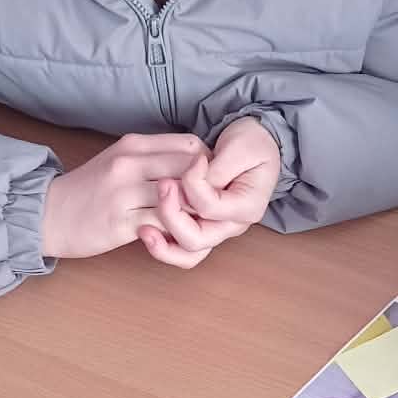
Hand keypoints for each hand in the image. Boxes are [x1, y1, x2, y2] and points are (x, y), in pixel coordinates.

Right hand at [41, 132, 207, 259]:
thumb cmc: (89, 188)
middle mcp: (129, 165)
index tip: (211, 181)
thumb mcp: (119, 159)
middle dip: (209, 188)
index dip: (209, 163)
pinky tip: (178, 234)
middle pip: (190, 170)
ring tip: (200, 221)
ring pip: (181, 200)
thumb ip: (153, 156)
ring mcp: (123, 194)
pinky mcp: (119, 224)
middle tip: (214, 203)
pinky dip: (177, 231)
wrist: (48, 214)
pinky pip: (162, 226)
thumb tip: (195, 161)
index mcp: (132, 145)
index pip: (189, 145)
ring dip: (196, 213)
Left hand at [140, 117, 279, 269]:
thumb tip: (191, 181)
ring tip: (142, 227)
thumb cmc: (251, 145)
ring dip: (162, 243)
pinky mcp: (199, 225)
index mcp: (247, 208)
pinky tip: (143, 230)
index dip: (193, 184)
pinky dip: (162, 245)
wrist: (255, 146)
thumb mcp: (241, 149)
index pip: (210, 207)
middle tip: (162, 185)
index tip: (193, 159)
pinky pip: (179, 248)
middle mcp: (231, 225)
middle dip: (171, 216)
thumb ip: (217, 169)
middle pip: (196, 240)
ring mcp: (214, 228)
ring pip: (186, 252)